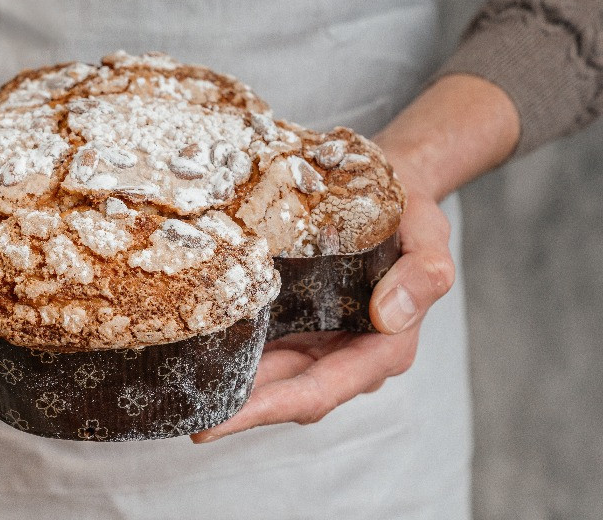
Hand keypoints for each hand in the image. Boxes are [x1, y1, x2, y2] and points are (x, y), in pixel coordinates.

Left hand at [192, 173, 453, 441]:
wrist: (396, 192)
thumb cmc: (412, 217)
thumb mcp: (428, 238)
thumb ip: (423, 276)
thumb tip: (390, 315)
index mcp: (381, 349)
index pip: (319, 391)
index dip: (270, 409)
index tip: (223, 422)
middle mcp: (347, 353)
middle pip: (287, 392)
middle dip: (240, 409)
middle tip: (189, 420)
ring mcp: (321, 339)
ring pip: (272, 374)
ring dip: (233, 387)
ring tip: (185, 395)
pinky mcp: (300, 318)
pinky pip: (267, 344)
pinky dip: (236, 352)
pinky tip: (199, 351)